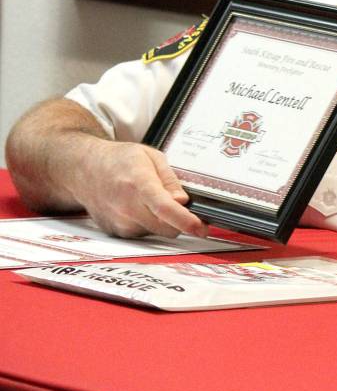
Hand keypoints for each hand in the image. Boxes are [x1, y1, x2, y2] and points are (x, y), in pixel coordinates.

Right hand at [72, 141, 207, 238]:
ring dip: (162, 221)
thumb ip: (170, 180)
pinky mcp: (115, 232)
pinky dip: (148, 224)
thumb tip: (183, 201)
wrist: (83, 169)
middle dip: (181, 222)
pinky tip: (137, 207)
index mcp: (138, 183)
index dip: (185, 220)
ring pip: (156, 232)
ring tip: (149, 199)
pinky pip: (143, 234)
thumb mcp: (151, 157)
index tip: (200, 227)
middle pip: (166, 228)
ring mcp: (119, 222)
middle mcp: (126, 207)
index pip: (164, 208)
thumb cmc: (119, 160)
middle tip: (182, 207)